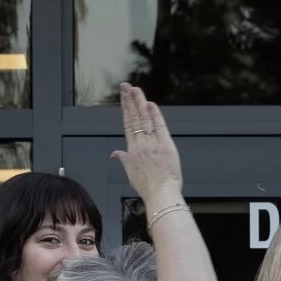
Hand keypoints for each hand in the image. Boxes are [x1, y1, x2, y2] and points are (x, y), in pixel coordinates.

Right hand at [109, 83, 183, 207]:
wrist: (160, 194)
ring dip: (139, 102)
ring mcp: (152, 144)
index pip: (127, 124)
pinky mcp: (165, 145)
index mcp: (132, 150)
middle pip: (134, 118)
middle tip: (126, 86)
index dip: (125, 109)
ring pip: (145, 119)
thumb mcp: (130, 172)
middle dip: (129, 100)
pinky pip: (159, 127)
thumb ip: (123, 159)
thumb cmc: (147, 186)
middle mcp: (141, 144)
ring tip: (135, 89)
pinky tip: (150, 104)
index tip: (123, 97)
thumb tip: (114, 154)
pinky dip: (155, 115)